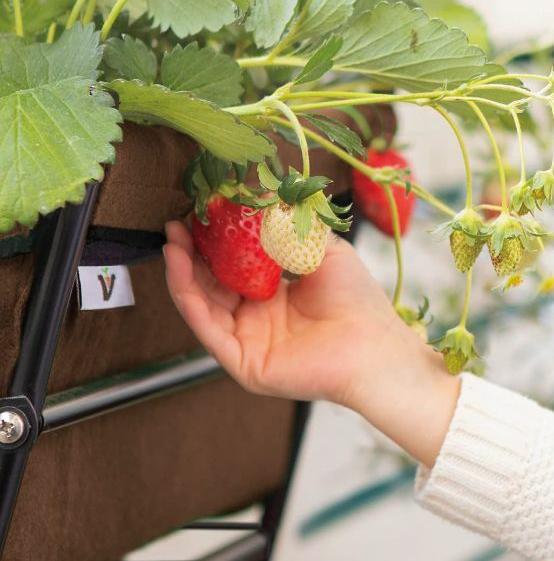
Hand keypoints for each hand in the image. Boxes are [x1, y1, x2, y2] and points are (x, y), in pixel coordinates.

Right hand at [162, 217, 459, 467]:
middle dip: (192, 254)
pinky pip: (206, 327)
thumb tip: (260, 198)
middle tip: (177, 223)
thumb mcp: (323, 250)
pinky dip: (188, 295)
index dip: (215, 242)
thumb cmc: (357, 301)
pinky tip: (180, 266)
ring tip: (172, 240)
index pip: (233, 268)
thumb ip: (290, 228)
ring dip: (182, 271)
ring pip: (202, 304)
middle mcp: (257, 320)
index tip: (202, 212)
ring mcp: (247, 341)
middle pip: (212, 285)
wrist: (373, 344)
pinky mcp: (242, 362)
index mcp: (276, 298)